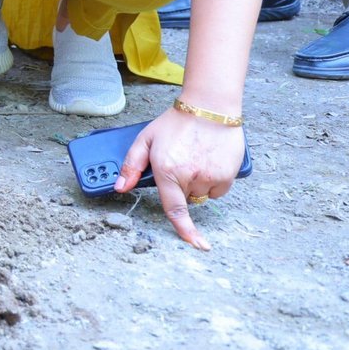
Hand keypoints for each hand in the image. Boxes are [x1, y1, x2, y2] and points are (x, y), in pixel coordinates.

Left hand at [114, 106, 246, 250]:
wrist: (210, 106)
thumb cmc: (176, 122)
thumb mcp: (146, 139)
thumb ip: (131, 165)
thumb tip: (120, 188)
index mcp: (167, 170)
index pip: (174, 208)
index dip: (184, 230)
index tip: (194, 243)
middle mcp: (190, 176)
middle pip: (186, 198)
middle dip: (181, 187)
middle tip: (180, 163)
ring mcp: (211, 175)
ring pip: (202, 194)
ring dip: (198, 184)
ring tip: (195, 159)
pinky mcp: (228, 174)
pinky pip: (219, 189)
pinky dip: (214, 181)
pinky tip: (209, 161)